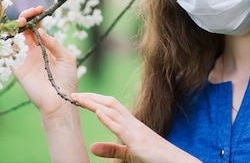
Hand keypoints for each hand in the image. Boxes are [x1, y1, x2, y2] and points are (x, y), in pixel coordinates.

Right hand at [13, 6, 78, 118]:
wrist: (61, 102)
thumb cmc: (67, 81)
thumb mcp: (67, 58)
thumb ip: (55, 44)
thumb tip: (41, 31)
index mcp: (45, 46)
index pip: (36, 27)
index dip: (36, 16)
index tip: (39, 9)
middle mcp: (32, 51)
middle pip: (23, 29)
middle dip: (24, 18)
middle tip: (29, 14)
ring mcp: (24, 59)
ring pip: (13, 38)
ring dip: (14, 28)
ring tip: (23, 22)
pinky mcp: (17, 69)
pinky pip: (7, 54)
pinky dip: (6, 43)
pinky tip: (12, 35)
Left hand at [72, 93, 200, 162]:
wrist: (175, 162)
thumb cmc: (154, 158)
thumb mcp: (129, 154)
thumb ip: (112, 149)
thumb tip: (92, 147)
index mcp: (131, 125)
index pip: (111, 107)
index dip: (94, 101)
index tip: (78, 98)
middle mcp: (133, 123)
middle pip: (110, 103)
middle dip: (91, 98)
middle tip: (73, 94)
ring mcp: (136, 130)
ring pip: (114, 111)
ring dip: (95, 104)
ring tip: (80, 98)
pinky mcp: (137, 141)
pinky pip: (121, 128)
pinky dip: (108, 119)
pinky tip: (98, 112)